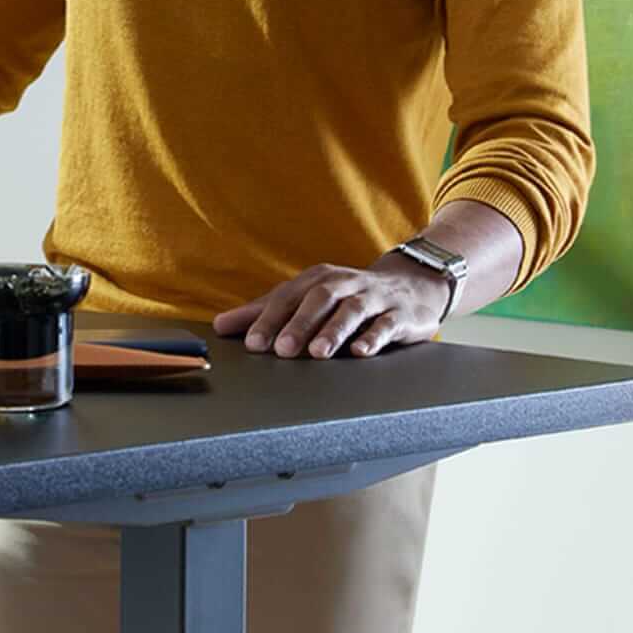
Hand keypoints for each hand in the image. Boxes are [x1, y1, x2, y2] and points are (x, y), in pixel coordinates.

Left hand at [212, 260, 448, 359]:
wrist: (412, 284)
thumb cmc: (348, 296)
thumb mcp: (307, 298)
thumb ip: (265, 312)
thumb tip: (221, 325)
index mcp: (318, 279)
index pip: (288, 297)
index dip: (269, 318)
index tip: (252, 342)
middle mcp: (345, 284)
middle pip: (319, 299)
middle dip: (300, 323)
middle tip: (282, 349)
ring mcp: (374, 298)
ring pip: (352, 311)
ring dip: (334, 330)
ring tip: (318, 353)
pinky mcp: (400, 314)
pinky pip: (386, 324)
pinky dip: (374, 337)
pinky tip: (361, 352)